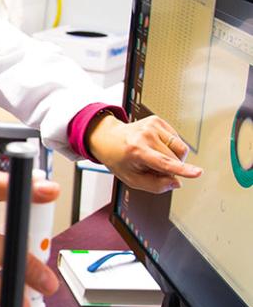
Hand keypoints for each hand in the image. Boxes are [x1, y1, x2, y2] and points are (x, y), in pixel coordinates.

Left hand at [87, 114, 201, 192]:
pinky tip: (156, 146)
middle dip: (170, 169)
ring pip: (181, 149)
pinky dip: (170, 148)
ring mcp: (152, 126)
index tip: (198, 173)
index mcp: (136, 151)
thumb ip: (155, 185)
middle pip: (176, 159)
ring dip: (173, 157)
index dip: (182, 170)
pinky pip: (177, 140)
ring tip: (155, 156)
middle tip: (152, 167)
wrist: (108, 138)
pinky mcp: (158, 121)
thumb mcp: (131, 179)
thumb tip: (176, 182)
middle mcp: (145, 135)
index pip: (163, 163)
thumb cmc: (120, 159)